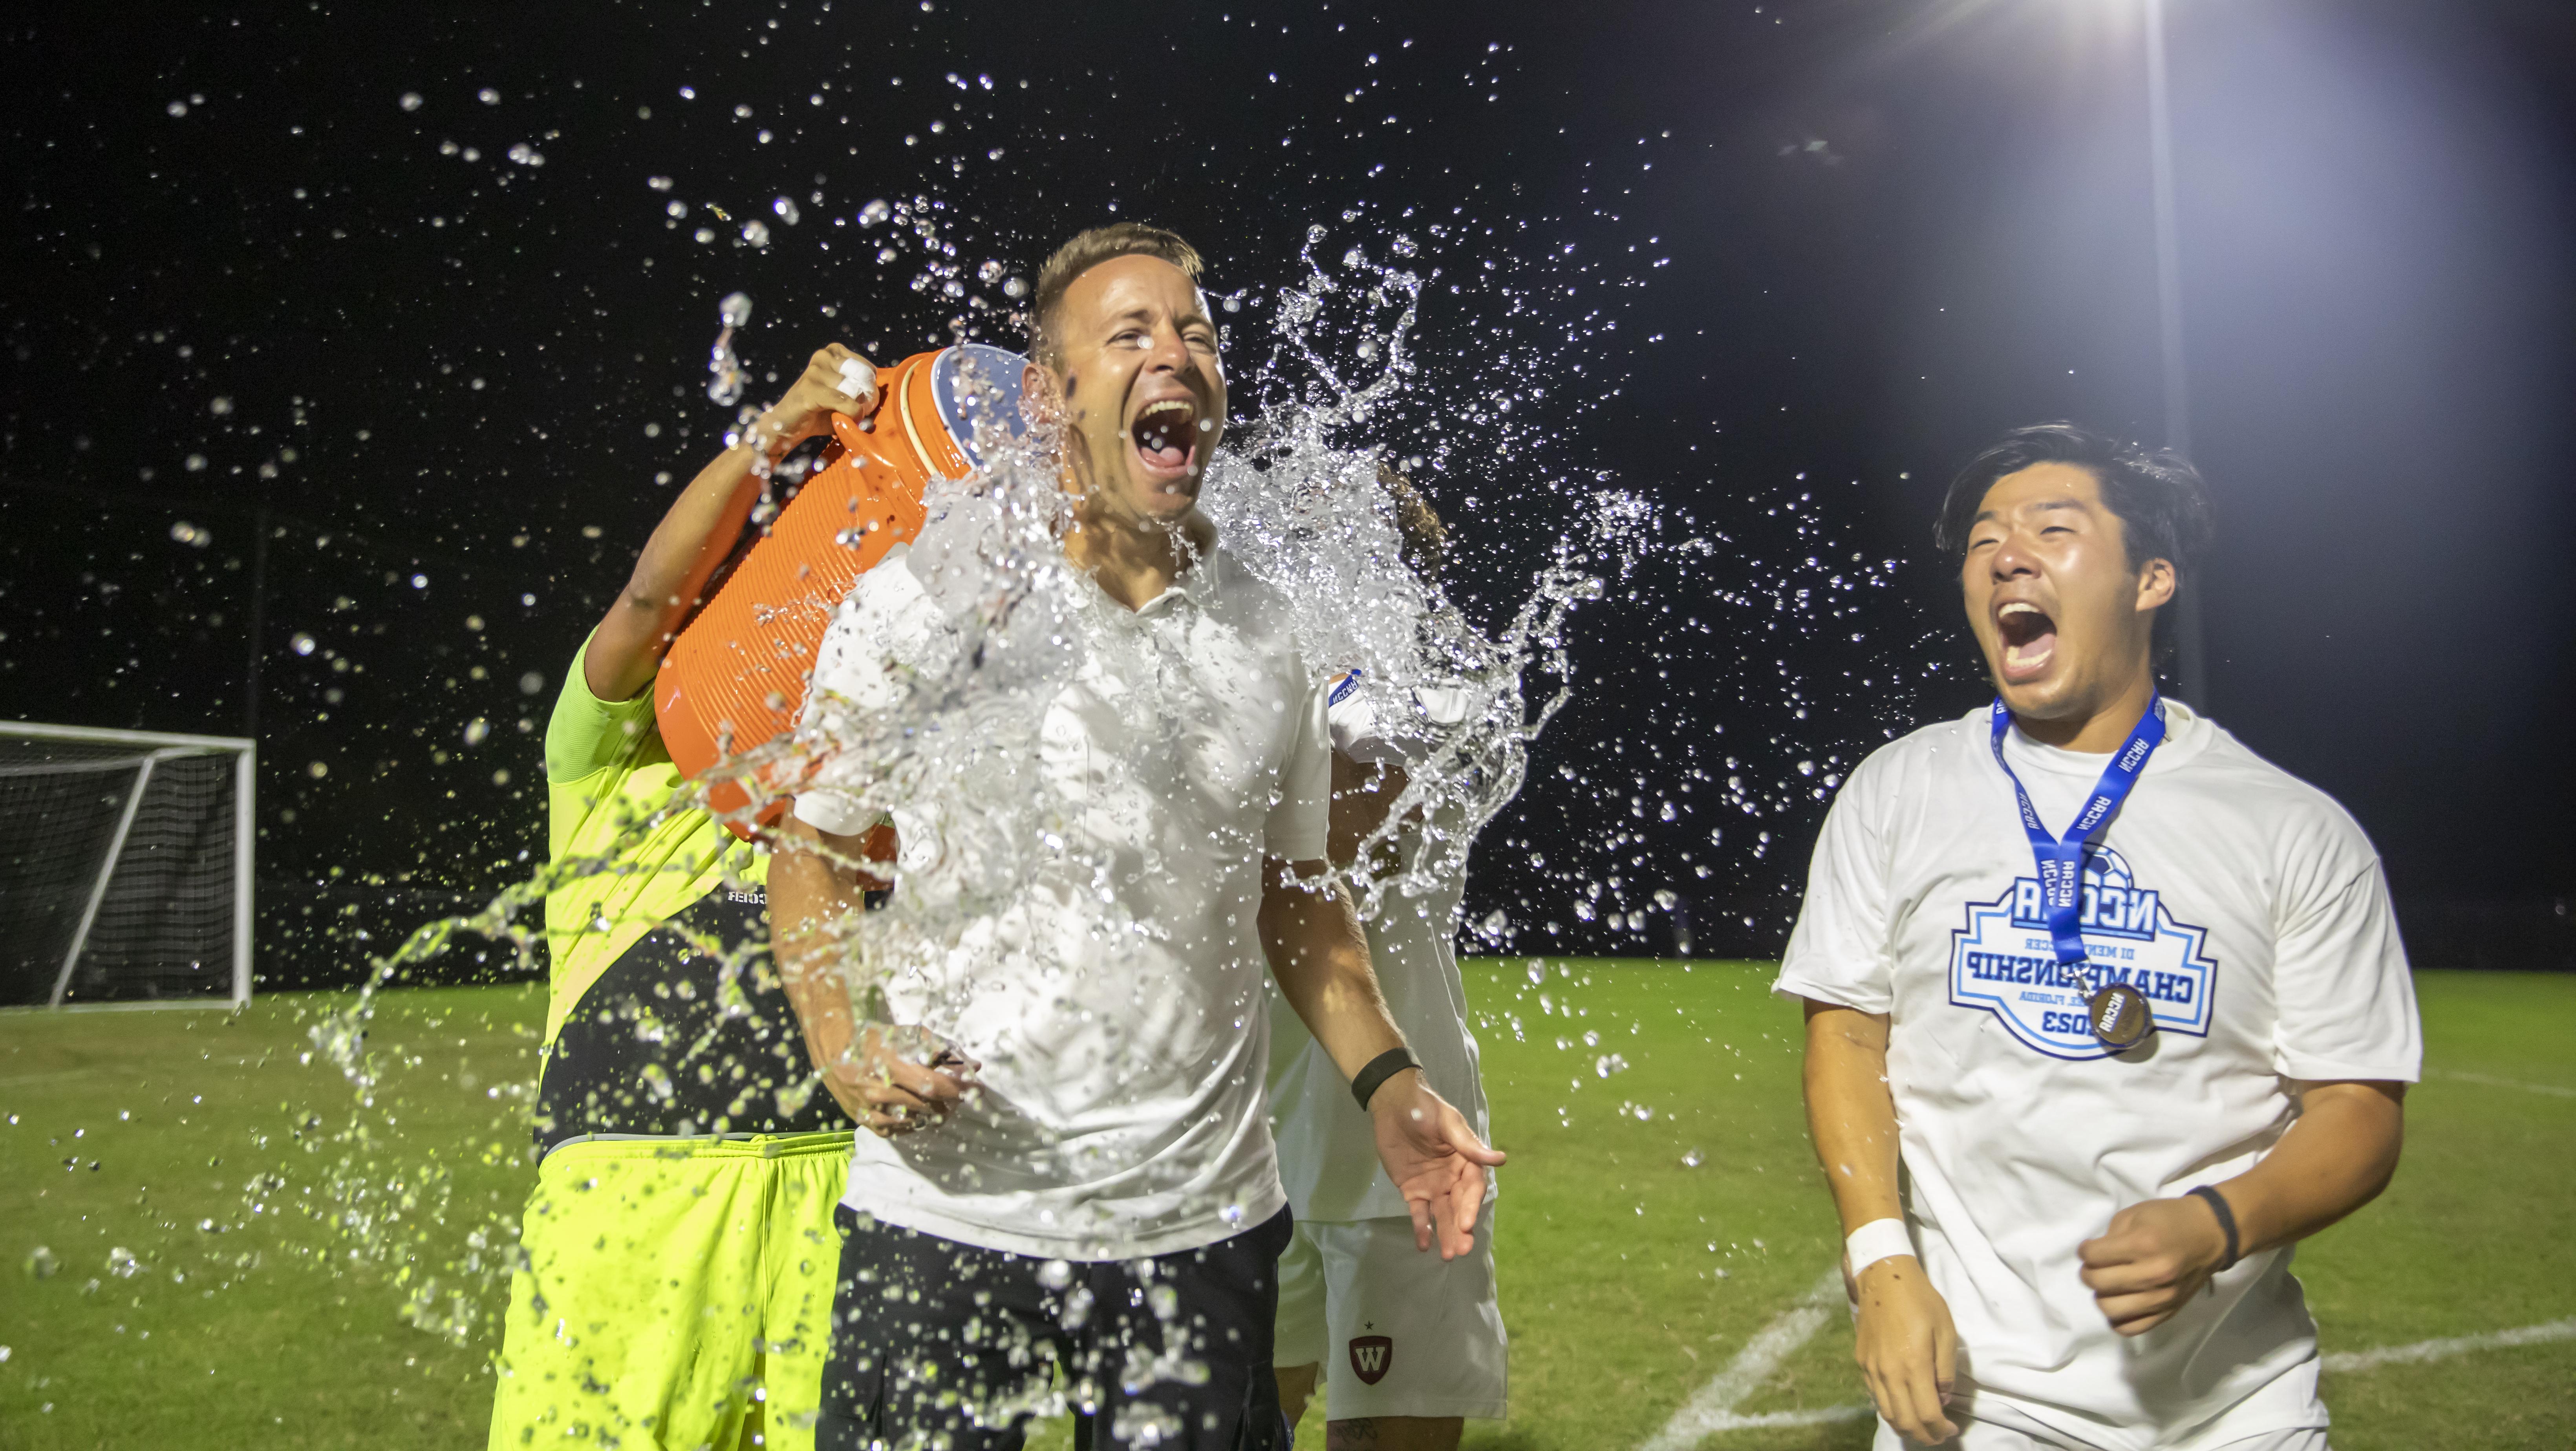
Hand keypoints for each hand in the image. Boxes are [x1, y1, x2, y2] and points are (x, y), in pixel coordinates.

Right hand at [746, 344, 879, 456]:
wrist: (787, 425)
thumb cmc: (818, 411)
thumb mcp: (842, 394)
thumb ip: (860, 389)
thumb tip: (879, 395)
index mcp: (832, 353)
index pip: (867, 367)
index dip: (870, 388)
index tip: (863, 400)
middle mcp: (822, 357)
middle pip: (863, 377)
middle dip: (867, 397)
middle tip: (860, 411)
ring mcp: (815, 372)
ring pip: (854, 390)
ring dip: (858, 408)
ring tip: (849, 416)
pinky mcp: (810, 390)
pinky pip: (845, 402)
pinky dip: (851, 414)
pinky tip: (844, 420)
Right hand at [813, 1020, 976, 1137]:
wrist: (835, 1052)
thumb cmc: (877, 1040)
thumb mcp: (910, 1036)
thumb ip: (942, 1050)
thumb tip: (974, 1065)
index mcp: (893, 1067)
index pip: (935, 1086)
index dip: (960, 1090)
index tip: (977, 1088)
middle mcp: (881, 1092)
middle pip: (928, 1106)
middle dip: (950, 1102)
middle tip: (959, 1095)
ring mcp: (872, 1110)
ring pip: (915, 1121)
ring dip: (933, 1113)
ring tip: (939, 1102)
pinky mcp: (865, 1121)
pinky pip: (898, 1131)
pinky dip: (913, 1123)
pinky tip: (918, 1112)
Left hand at [1367, 1070, 1507, 1258]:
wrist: (1392, 1102)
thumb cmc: (1424, 1109)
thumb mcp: (1448, 1123)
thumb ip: (1469, 1145)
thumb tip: (1501, 1160)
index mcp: (1465, 1161)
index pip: (1472, 1188)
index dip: (1471, 1206)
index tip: (1467, 1224)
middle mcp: (1452, 1177)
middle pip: (1459, 1207)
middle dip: (1461, 1229)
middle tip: (1462, 1250)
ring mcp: (1433, 1186)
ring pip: (1442, 1214)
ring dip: (1446, 1234)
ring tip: (1449, 1256)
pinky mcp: (1412, 1190)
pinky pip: (1418, 1213)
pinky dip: (1421, 1229)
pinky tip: (1424, 1246)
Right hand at [1852, 1255, 1960, 1443]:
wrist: (1882, 1277)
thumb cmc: (1920, 1300)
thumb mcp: (1946, 1331)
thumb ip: (1945, 1369)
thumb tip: (1942, 1397)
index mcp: (1913, 1365)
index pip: (1927, 1414)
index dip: (1940, 1429)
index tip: (1951, 1429)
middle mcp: (1889, 1373)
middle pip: (1905, 1421)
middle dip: (1924, 1435)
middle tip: (1938, 1433)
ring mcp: (1871, 1369)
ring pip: (1887, 1413)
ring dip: (1906, 1425)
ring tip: (1922, 1424)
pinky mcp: (1861, 1362)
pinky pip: (1874, 1396)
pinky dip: (1890, 1409)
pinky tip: (1902, 1403)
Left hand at [2079, 1193, 2230, 1335]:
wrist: (2209, 1234)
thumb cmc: (2169, 1219)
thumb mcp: (2134, 1215)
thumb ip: (2109, 1237)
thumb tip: (2091, 1258)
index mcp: (2143, 1244)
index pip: (2094, 1256)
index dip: (2084, 1251)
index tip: (2089, 1249)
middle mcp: (2153, 1274)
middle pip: (2099, 1283)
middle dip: (2088, 1273)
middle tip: (2094, 1266)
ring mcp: (2163, 1297)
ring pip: (2111, 1309)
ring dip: (2101, 1296)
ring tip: (2108, 1284)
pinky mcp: (2169, 1312)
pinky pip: (2132, 1328)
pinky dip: (2118, 1318)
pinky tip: (2119, 1302)